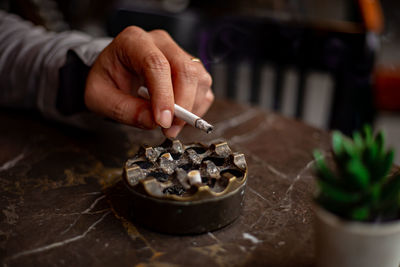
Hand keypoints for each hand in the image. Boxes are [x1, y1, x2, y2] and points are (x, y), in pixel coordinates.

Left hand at [84, 26, 213, 137]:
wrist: (112, 72)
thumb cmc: (106, 79)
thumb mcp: (100, 97)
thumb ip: (124, 110)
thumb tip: (153, 121)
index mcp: (134, 41)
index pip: (157, 64)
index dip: (163, 95)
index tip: (163, 121)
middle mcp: (160, 43)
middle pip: (185, 69)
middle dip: (183, 105)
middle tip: (169, 129)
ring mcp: (178, 53)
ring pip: (199, 79)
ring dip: (191, 108)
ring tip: (171, 125)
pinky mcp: (190, 68)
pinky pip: (204, 87)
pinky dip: (197, 107)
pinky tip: (180, 116)